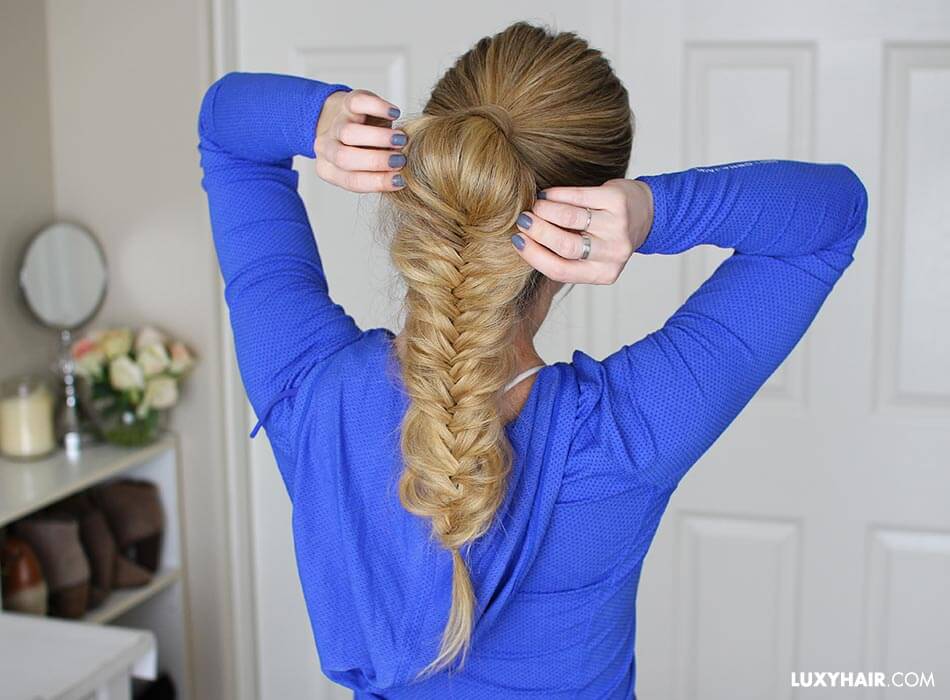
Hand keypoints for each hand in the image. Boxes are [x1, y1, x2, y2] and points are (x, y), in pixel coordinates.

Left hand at [314, 89, 407, 192]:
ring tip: (401, 139)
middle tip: (401, 159)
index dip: (378, 181)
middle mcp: (327, 148)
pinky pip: (357, 103)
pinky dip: (377, 108)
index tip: (400, 179)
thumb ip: (379, 173)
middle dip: (376, 160)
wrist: (342, 118)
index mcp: (329, 170)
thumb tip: (402, 175)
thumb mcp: (365, 168)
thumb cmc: (360, 149)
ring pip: (349, 133)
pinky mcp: (345, 103)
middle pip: (345, 158)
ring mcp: (335, 124)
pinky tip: (394, 114)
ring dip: (379, 137)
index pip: (352, 181)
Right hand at [511, 178, 653, 283]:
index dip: (533, 255)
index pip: (559, 270)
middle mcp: (613, 254)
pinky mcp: (618, 202)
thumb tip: (522, 241)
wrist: (645, 212)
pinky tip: (547, 194)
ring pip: (570, 219)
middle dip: (537, 231)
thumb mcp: (590, 255)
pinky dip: (558, 194)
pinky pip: (580, 197)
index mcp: (602, 274)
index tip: (516, 239)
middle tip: (522, 219)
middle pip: (565, 246)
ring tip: (534, 205)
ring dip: (545, 210)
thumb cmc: (606, 235)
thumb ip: (563, 255)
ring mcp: (617, 228)